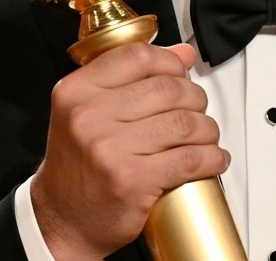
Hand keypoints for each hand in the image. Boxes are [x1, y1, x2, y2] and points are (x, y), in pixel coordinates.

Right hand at [31, 42, 228, 260]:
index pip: (138, 56)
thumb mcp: (89, 112)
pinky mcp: (132, 179)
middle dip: (196, 98)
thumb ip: (131, 78)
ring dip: (207, 129)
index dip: (170, 62)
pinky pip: (189, 159)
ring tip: (206, 138)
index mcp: (76, 91)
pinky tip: (213, 159)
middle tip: (197, 111)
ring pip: (184, 123)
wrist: (61, 221)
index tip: (180, 75)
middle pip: (168, 88)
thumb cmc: (78, 166)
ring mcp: (110, 148)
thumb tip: (182, 54)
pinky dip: (211, 158)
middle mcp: (89, 116)